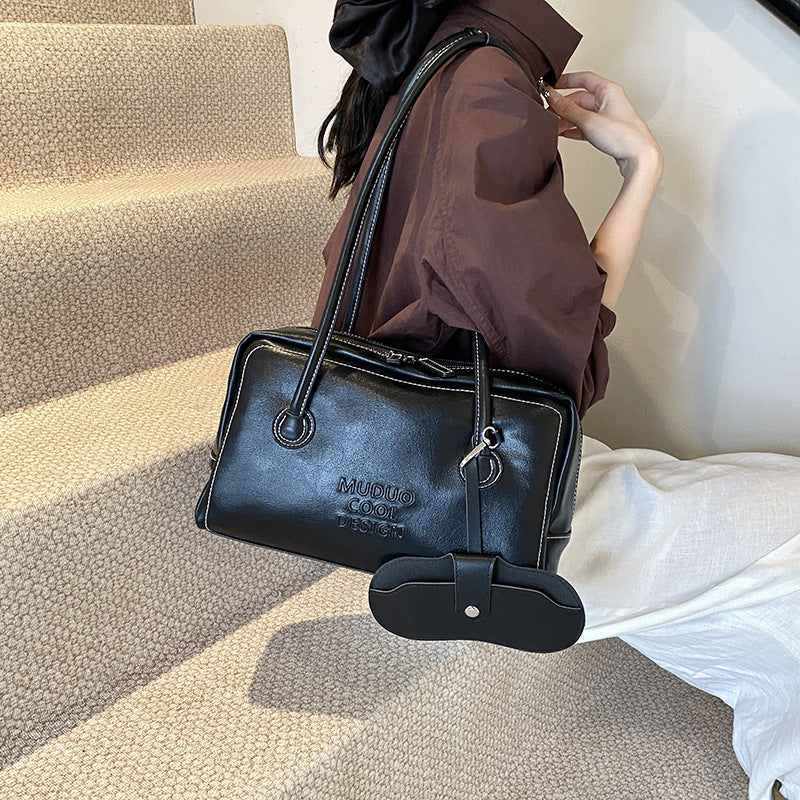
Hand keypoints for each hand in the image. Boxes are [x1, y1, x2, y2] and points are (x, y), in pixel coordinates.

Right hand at [543, 71, 662, 181]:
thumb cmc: (624, 136)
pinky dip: (574, 129)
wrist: (639, 156)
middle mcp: (609, 100)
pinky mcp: (606, 130)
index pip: (583, 78)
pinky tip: (564, 134)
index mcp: (608, 90)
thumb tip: (552, 97)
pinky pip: (585, 125)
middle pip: (579, 98)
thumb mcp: (589, 120)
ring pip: (581, 113)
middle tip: (548, 114)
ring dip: (566, 119)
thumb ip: (567, 108)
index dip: (565, 80)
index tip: (551, 86)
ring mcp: (607, 115)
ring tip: (554, 128)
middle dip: (562, 106)